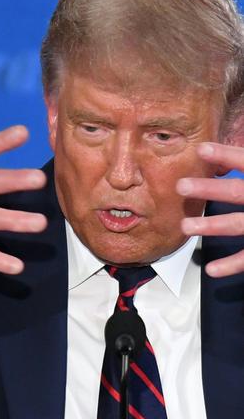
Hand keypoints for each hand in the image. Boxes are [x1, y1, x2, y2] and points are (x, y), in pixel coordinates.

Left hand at [176, 142, 243, 276]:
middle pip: (238, 191)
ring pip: (239, 224)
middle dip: (210, 189)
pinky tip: (211, 269)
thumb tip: (228, 159)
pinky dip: (232, 264)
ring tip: (185, 226)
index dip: (226, 155)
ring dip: (211, 225)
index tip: (201, 149)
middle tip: (181, 186)